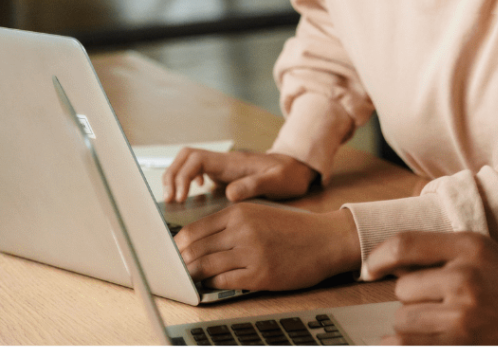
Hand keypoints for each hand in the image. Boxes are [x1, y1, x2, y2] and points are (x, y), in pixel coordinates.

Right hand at [162, 149, 315, 203]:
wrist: (298, 169)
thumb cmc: (289, 175)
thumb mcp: (277, 181)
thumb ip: (254, 185)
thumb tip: (229, 194)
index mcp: (232, 162)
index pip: (196, 158)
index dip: (182, 176)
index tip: (180, 197)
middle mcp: (224, 162)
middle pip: (186, 157)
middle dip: (172, 175)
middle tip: (169, 200)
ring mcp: (223, 168)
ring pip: (189, 164)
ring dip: (176, 178)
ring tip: (173, 200)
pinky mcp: (224, 176)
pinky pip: (197, 173)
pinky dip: (186, 183)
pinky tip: (190, 197)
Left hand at [175, 204, 360, 291]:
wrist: (324, 239)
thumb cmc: (291, 228)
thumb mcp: (259, 214)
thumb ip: (231, 224)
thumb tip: (197, 241)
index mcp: (239, 211)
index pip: (194, 230)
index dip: (178, 247)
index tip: (173, 255)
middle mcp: (242, 229)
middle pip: (195, 250)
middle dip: (181, 264)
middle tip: (175, 272)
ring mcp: (250, 252)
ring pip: (205, 267)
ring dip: (194, 276)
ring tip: (189, 280)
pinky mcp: (260, 274)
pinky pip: (223, 281)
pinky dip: (212, 285)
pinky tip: (212, 285)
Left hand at [363, 232, 497, 345]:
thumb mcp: (482, 251)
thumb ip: (441, 250)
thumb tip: (391, 260)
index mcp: (469, 247)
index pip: (406, 244)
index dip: (379, 256)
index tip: (371, 268)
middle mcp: (464, 278)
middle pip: (403, 289)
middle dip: (412, 299)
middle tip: (436, 303)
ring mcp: (462, 316)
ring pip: (403, 320)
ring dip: (412, 325)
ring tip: (437, 322)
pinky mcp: (459, 346)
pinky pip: (407, 346)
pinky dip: (402, 346)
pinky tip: (417, 340)